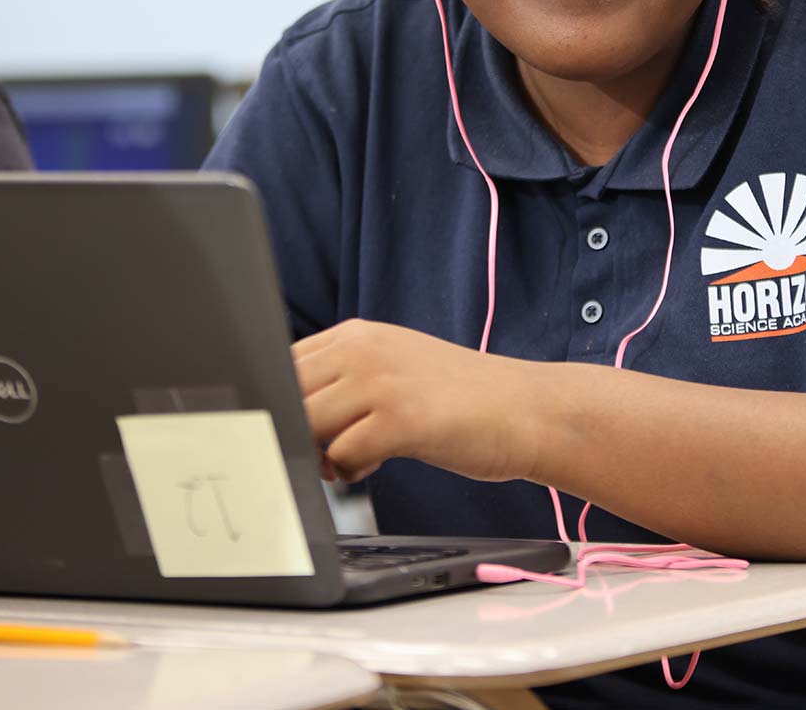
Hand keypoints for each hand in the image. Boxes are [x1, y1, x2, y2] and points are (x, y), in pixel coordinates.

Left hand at [291, 319, 540, 484]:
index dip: (278, 403)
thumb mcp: (395, 369)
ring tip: (352, 456)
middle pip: (286, 395)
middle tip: (322, 451)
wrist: (527, 410)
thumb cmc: (461, 398)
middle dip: (295, 432)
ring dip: (319, 454)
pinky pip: (340, 456)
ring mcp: (382, 381)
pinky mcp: (401, 419)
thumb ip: (343, 380)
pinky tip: (376, 463)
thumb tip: (284, 415)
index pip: (281, 363)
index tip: (292, 430)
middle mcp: (365, 349)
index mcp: (358, 334)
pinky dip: (350, 471)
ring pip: (306, 425)